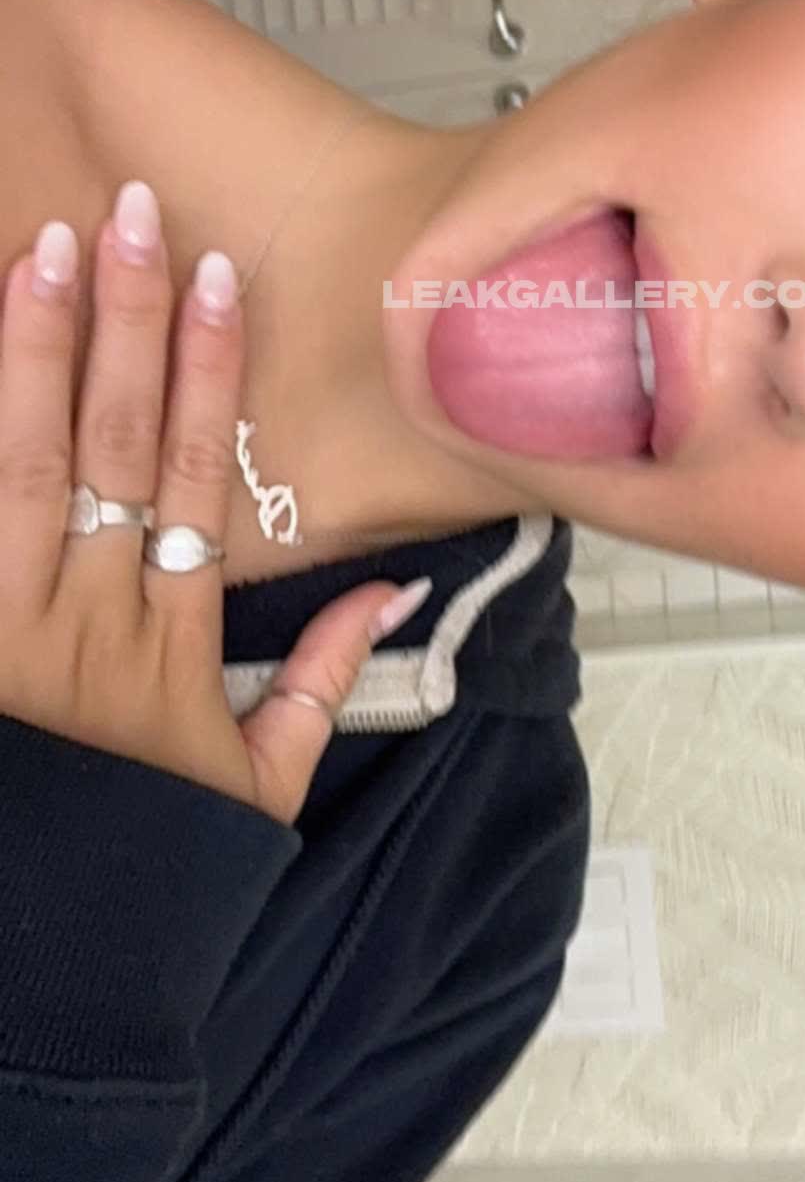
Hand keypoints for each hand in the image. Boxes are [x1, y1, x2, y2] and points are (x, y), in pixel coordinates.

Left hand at [0, 185, 404, 825]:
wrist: (46, 967)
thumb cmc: (148, 874)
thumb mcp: (257, 789)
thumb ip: (322, 682)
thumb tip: (390, 586)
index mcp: (171, 649)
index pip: (199, 476)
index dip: (210, 370)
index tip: (215, 276)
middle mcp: (87, 626)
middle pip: (113, 445)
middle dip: (124, 321)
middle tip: (125, 215)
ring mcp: (7, 635)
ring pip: (21, 469)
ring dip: (33, 354)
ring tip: (41, 252)